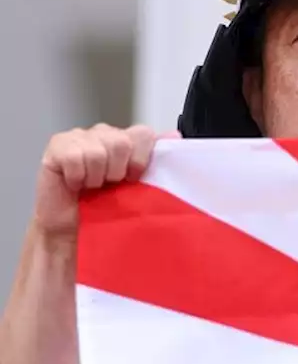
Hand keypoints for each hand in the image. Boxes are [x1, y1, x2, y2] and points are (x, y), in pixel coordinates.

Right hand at [34, 124, 168, 239]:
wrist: (74, 229)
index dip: (141, 159)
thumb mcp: (139, 187)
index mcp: (127, 141)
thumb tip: (175, 136)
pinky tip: (75, 183)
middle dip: (117, 171)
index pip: (143, 134)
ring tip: (91, 186)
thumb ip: (157, 161)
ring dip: (96, 177)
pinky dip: (77, 176)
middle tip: (109, 185)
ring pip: (98, 151)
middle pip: (121, 142)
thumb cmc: (106, 208)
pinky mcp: (57, 145)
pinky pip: (74, 157)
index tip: (133, 178)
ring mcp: (80, 137)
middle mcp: (104, 134)